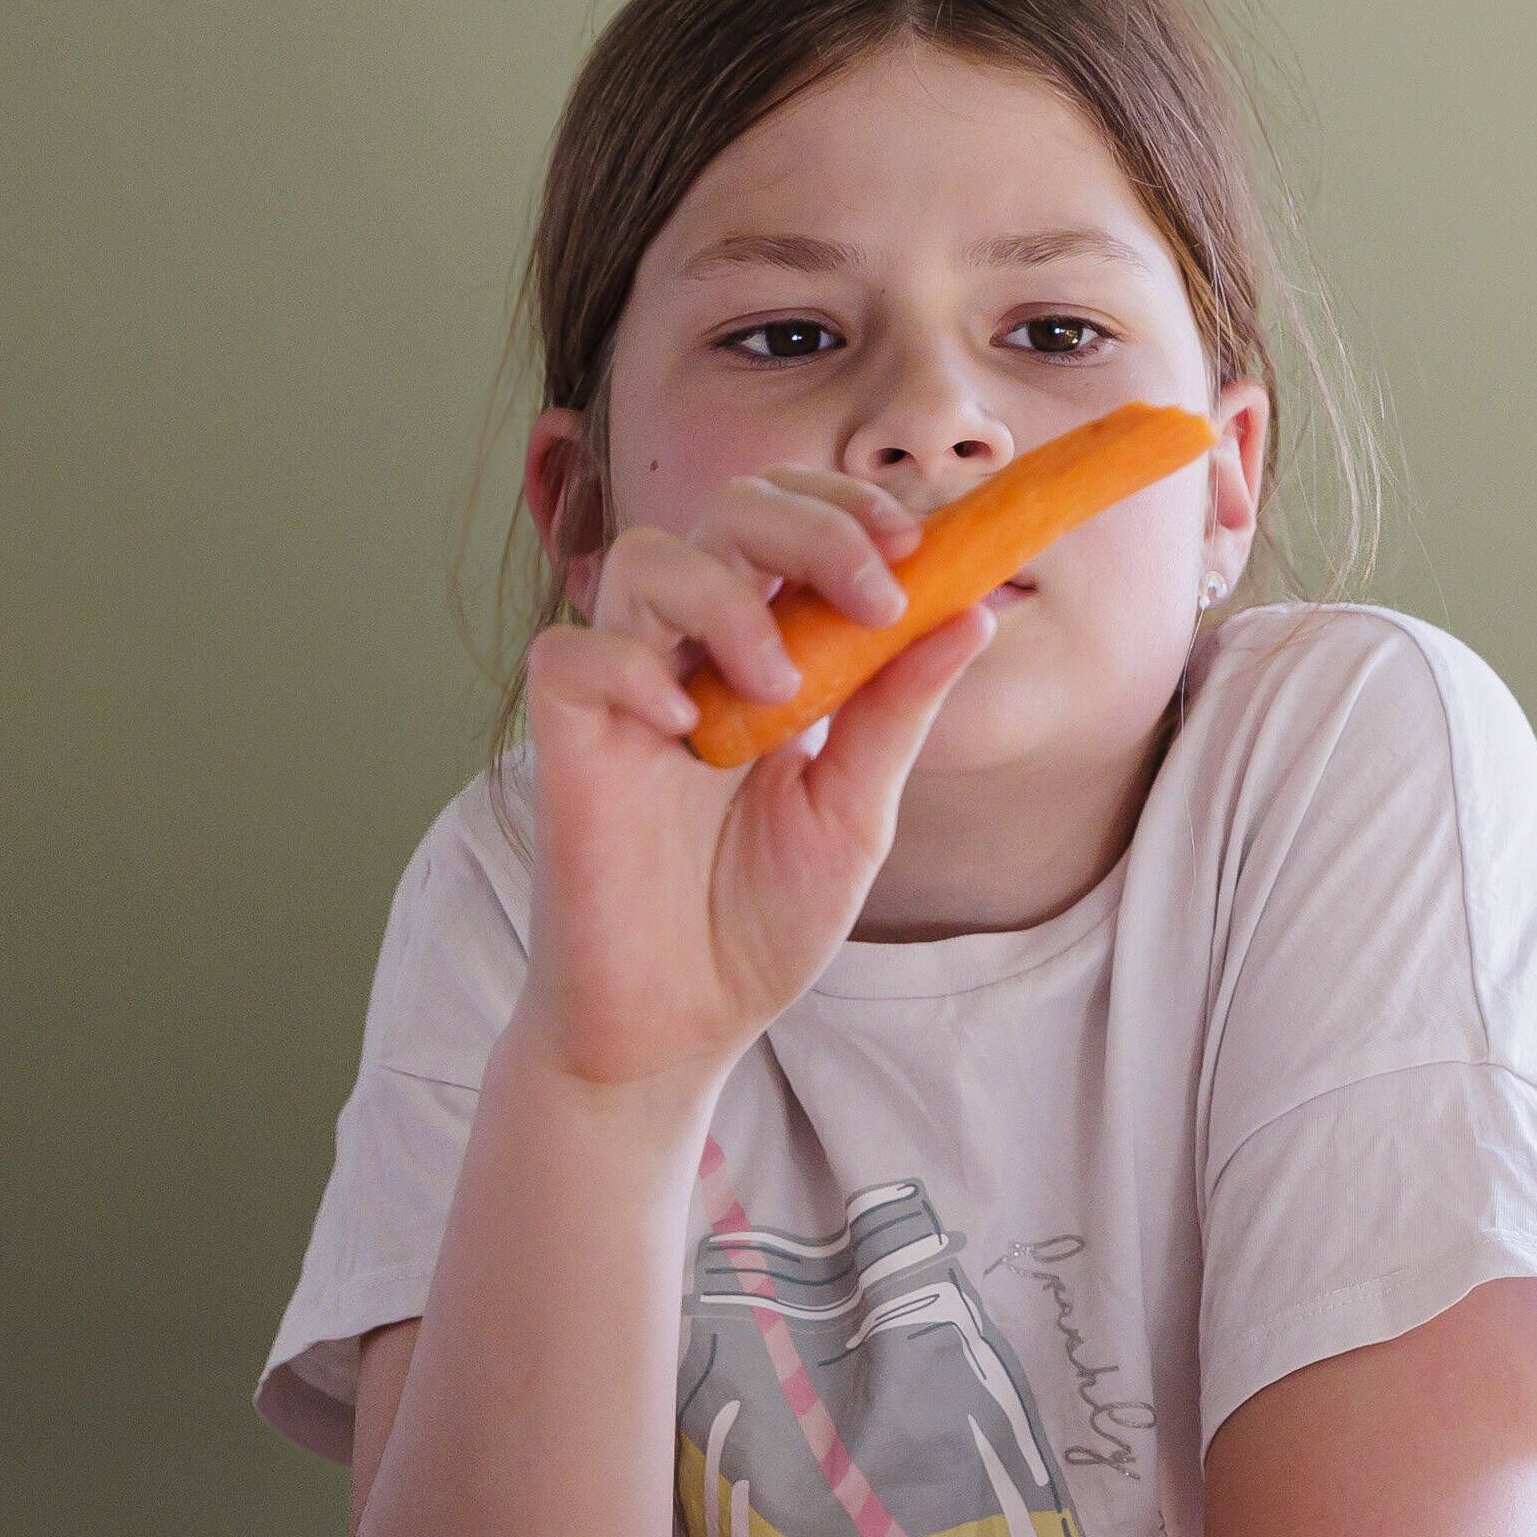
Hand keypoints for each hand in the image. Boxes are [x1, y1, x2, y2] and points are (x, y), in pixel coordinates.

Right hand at [512, 468, 994, 1092]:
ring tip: (783, 687)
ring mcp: (622, 692)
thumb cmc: (757, 920)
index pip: (792, 526)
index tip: (916, 547)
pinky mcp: (563, 741)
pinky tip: (685, 726)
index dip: (848, 513)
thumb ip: (899, 711)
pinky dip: (630, 668)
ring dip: (729, 597)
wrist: (683, 1024)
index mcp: (763, 653)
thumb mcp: (855, 811)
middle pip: (726, 512)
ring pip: (645, 561)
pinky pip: (570, 656)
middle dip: (810, 529)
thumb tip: (973, 613)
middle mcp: (690, 654)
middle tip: (875, 595)